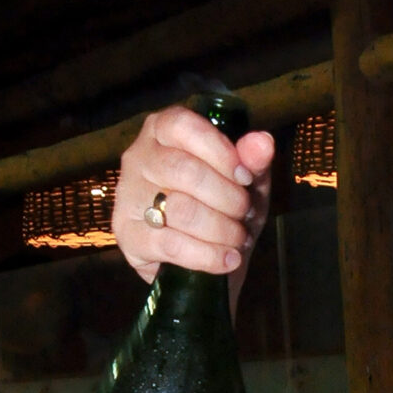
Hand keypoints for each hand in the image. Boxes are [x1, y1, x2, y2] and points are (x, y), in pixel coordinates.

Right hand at [113, 105, 275, 282]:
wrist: (205, 266)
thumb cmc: (222, 210)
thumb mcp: (246, 184)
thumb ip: (253, 161)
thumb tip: (263, 142)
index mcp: (163, 131)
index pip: (184, 126)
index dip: (220, 152)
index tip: (245, 177)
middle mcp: (139, 157)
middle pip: (184, 170)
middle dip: (227, 197)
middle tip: (245, 213)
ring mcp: (129, 196)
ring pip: (180, 209)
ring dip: (221, 228)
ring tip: (238, 238)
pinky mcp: (128, 235)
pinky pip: (171, 244)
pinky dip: (208, 255)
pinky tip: (227, 259)